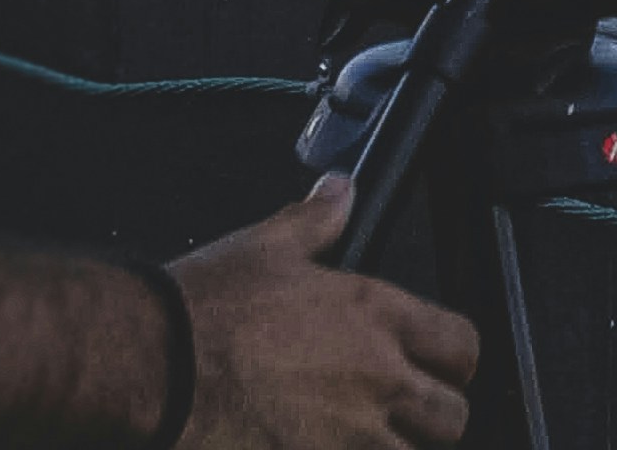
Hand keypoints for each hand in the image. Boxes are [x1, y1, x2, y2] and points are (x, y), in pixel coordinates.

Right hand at [173, 175, 479, 447]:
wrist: (155, 365)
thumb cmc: (206, 310)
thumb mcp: (267, 247)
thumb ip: (315, 221)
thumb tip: (339, 192)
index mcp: (376, 317)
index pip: (461, 346)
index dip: (452, 358)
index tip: (437, 363)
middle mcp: (377, 380)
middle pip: (450, 417)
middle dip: (431, 417)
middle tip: (400, 412)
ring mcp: (349, 437)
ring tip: (358, 438)